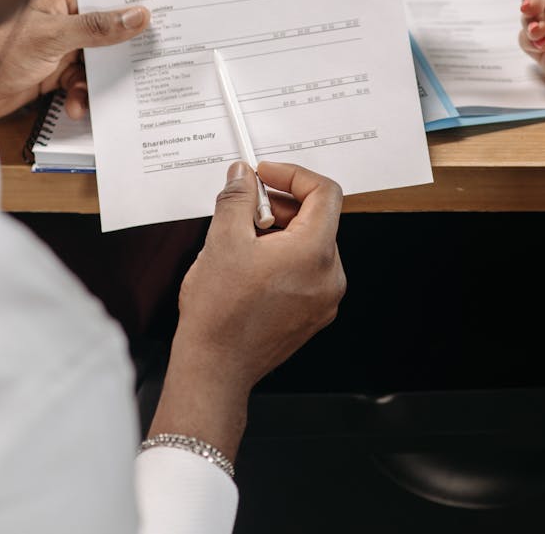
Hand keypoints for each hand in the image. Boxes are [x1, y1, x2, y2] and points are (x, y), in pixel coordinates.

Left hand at [0, 0, 149, 118]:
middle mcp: (64, 16)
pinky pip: (82, 80)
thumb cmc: (0, 50)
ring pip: (97, 61)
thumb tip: (136, 16)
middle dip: (116, 57)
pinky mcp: (57, 67)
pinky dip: (81, 94)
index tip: (157, 24)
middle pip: (107, 32)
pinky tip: (75, 103)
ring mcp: (62, 43)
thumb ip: (97, 27)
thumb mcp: (52, 37)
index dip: (132, 12)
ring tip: (84, 95)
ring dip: (94, 82)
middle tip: (136, 68)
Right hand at [148, 160, 345, 458]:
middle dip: (281, 204)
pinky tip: (251, 265)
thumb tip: (243, 177)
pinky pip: (307, 271)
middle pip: (318, 218)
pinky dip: (285, 257)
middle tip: (247, 206)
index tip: (267, 175)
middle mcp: (329, 276)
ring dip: (281, 231)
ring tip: (244, 239)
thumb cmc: (220, 314)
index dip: (293, 175)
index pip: (325, 192)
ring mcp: (324, 299)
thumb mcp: (223, 239)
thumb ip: (238, 198)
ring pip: (311, 245)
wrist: (215, 368)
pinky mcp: (313, 315)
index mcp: (314, 252)